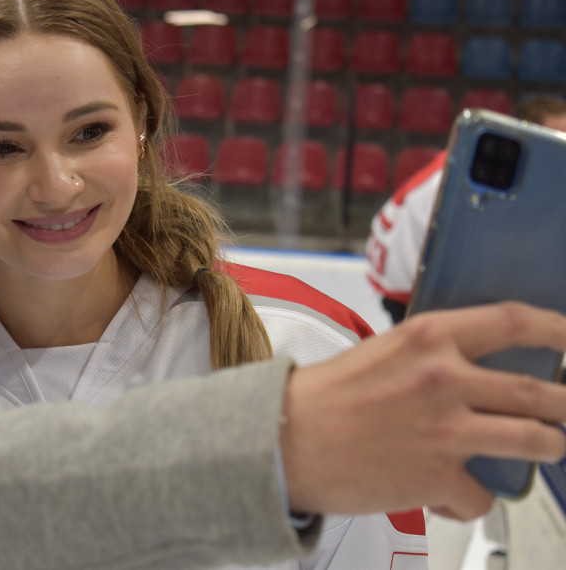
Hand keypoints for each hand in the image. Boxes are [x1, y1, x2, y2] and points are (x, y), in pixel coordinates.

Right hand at [280, 302, 565, 520]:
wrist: (283, 440)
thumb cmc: (322, 398)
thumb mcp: (382, 354)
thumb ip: (431, 356)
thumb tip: (471, 370)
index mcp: (428, 339)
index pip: (514, 322)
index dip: (557, 328)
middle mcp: (444, 379)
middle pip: (538, 390)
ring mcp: (446, 430)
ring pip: (535, 440)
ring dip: (551, 445)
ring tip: (551, 446)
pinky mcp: (438, 476)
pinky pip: (481, 495)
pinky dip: (470, 498)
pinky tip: (451, 491)